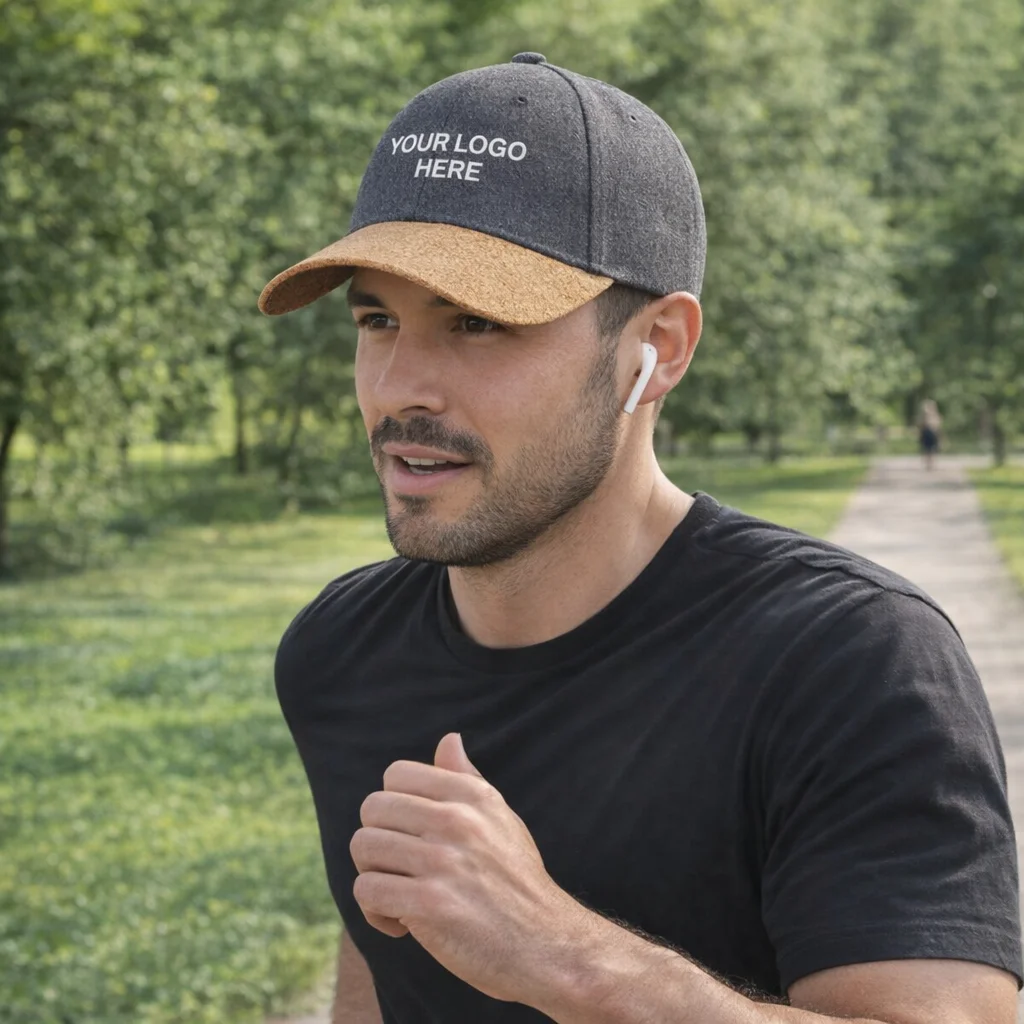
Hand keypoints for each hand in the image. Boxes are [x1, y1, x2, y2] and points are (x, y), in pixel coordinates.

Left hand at [349, 732, 590, 1004]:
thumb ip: (468, 779)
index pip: (396, 774)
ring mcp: (443, 862)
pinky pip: (367, 892)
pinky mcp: (430, 905)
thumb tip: (448, 739)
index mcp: (471, 796)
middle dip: (377, 841)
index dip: (393, 806)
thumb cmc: (518, 882)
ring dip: (374, 877)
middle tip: (401, 869)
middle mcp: (457, 820)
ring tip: (400, 896)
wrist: (547, 945)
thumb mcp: (501, 819)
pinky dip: (375, 913)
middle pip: (373, 809)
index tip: (410, 835)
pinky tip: (402, 924)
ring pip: (364, 847)